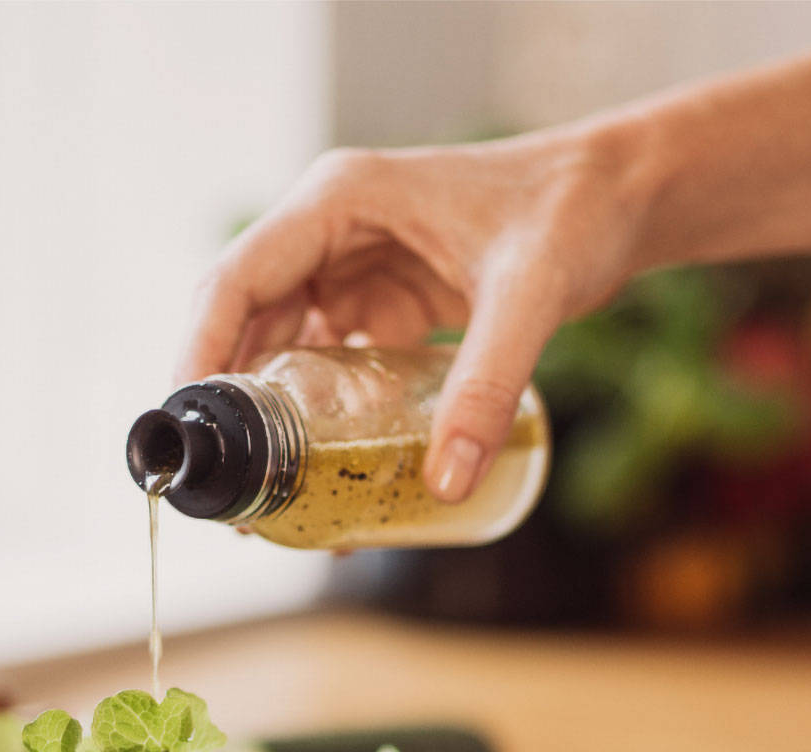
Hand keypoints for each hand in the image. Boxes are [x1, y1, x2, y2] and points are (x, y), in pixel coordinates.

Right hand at [176, 123, 645, 501]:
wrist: (621, 197)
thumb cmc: (574, 210)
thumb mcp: (531, 293)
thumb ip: (486, 384)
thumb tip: (447, 483)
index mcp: (338, 201)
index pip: (236, 279)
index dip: (201, 352)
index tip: (188, 424)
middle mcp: (330, 232)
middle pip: (247, 323)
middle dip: (234, 406)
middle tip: (233, 489)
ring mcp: (353, 269)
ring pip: (284, 351)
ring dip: (275, 419)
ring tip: (275, 495)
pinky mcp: (384, 304)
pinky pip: (333, 367)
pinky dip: (325, 417)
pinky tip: (330, 470)